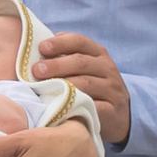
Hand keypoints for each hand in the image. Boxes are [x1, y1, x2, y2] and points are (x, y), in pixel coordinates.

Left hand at [33, 33, 130, 147]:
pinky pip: (95, 107)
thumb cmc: (93, 87)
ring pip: (87, 84)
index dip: (60, 43)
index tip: (41, 48)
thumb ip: (66, 56)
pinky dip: (77, 106)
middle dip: (57, 65)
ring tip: (44, 89)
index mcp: (98, 54)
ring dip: (64, 85)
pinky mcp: (113, 111)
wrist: (120, 114)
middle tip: (37, 70)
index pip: (80, 41)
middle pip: (81, 62)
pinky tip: (61, 108)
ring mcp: (112, 90)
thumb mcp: (84, 68)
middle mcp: (107, 68)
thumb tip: (39, 48)